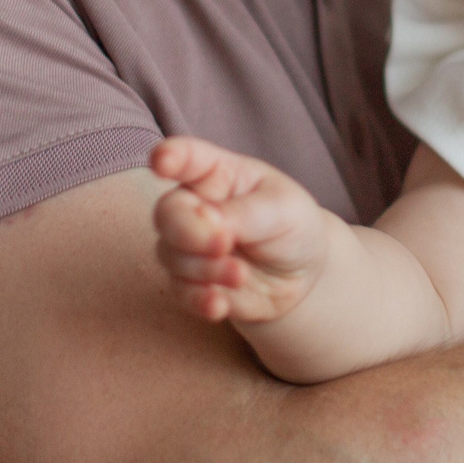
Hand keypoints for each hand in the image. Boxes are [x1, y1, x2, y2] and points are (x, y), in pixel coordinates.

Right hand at [150, 136, 338, 325]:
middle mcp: (193, 206)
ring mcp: (188, 246)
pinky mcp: (191, 282)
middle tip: (222, 243)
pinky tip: (219, 305)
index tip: (162, 161)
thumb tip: (207, 221)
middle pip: (167, 213)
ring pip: (173, 256)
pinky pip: (181, 291)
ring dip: (205, 269)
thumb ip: (244, 212)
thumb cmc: (291, 226)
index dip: (169, 157)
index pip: (186, 158)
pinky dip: (198, 299)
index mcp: (216, 174)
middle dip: (189, 230)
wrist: (301, 275)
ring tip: (242, 274)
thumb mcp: (283, 210)